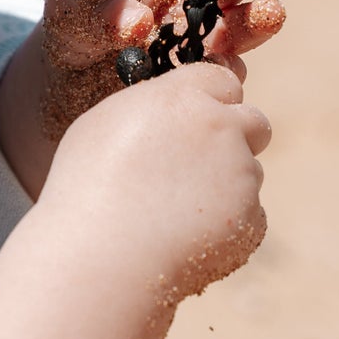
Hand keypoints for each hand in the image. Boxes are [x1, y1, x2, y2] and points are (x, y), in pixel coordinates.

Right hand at [38, 60, 271, 301]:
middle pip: (253, 122)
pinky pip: (247, 217)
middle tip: (196, 168)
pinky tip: (181, 239)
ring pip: (248, 174)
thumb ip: (150, 107)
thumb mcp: (102, 127)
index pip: (223, 79)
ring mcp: (241, 174)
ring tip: (170, 215)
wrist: (98, 259)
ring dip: (223, 188)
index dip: (211, 102)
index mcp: (182, 97)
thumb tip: (174, 107)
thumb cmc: (85, 192)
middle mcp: (221, 127)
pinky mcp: (250, 218)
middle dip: (235, 139)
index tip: (195, 122)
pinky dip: (224, 228)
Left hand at [39, 0, 285, 139]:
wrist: (66, 77)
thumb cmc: (73, 18)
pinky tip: (222, 68)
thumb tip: (140, 27)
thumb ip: (103, 6)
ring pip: (240, 23)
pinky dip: (225, 69)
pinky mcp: (198, 73)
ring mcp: (200, 34)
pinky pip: (222, 71)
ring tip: (266, 17)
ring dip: (254, 19)